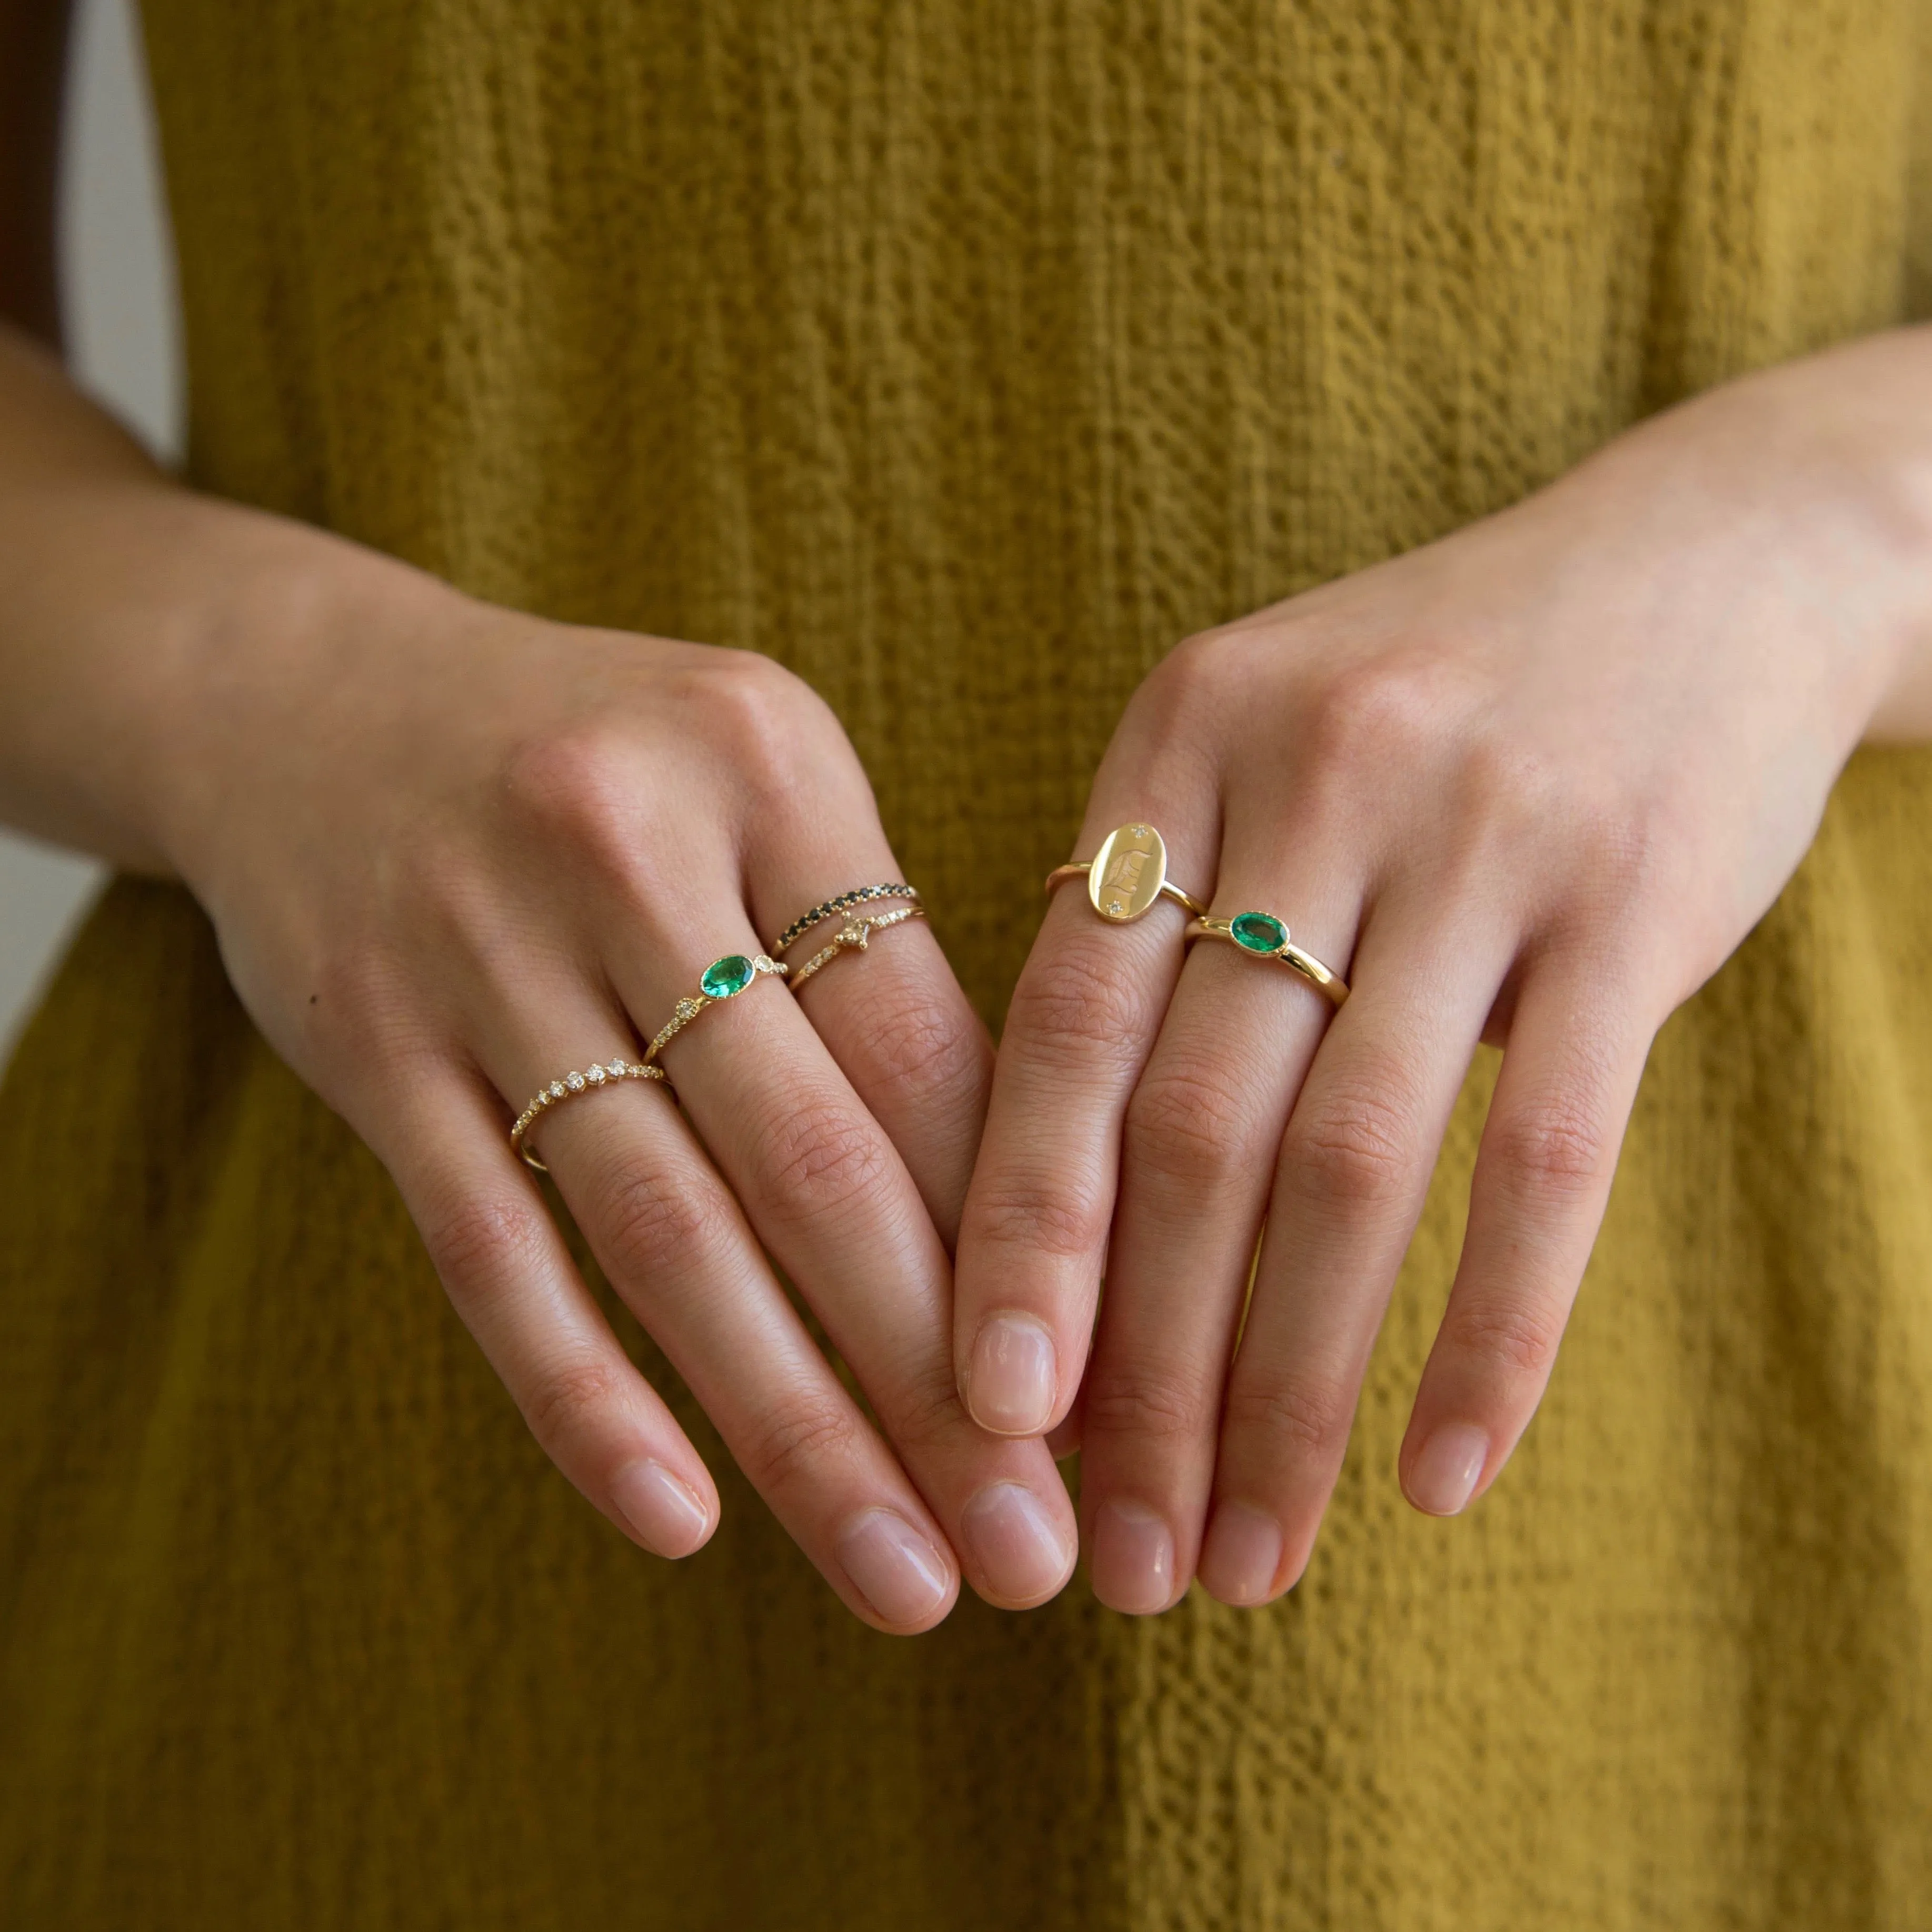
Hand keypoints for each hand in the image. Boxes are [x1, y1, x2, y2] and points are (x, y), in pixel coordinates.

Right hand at [157, 559, 1077, 1631]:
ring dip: (797, 1428)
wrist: (311, 699)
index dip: (1027, 1242)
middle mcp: (629, 847)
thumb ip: (876, 967)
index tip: (1099, 1404)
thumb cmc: (599, 766)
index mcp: (770, 765)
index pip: (929, 1048)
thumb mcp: (754, 789)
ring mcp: (483, 953)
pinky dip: (585, 1397)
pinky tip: (682, 1522)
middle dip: (938, 1380)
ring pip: (668, 1236)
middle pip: (817, 1162)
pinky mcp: (372, 1048)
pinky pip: (491, 1255)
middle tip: (1035, 1550)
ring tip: (903, 1578)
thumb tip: (1024, 1223)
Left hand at [953, 332, 1931, 1612]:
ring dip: (1292, 1393)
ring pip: (1350, 1170)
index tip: (988, 1414)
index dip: (1018, 1238)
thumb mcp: (1253, 748)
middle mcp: (1313, 772)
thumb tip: (1038, 1196)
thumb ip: (1140, 919)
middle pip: (1191, 1131)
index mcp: (1178, 734)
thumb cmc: (1430, 700)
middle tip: (1122, 1554)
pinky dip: (1490, 1337)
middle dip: (1145, 1370)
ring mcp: (1483, 833)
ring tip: (1252, 1553)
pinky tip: (1440, 1476)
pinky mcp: (1634, 902)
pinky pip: (1549, 1160)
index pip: (1058, 1028)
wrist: (1701, 566)